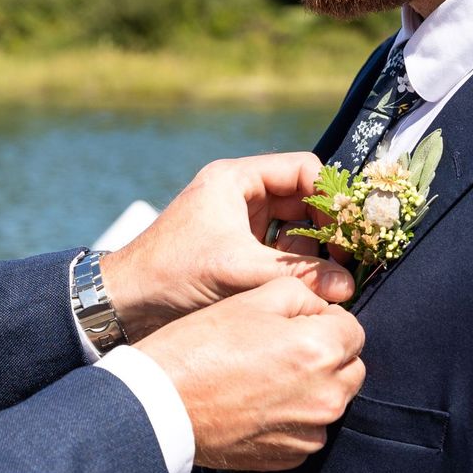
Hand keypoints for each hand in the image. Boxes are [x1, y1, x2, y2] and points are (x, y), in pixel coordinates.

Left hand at [102, 154, 352, 335]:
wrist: (123, 303)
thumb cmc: (172, 274)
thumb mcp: (239, 269)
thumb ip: (297, 275)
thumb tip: (348, 286)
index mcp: (235, 179)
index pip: (303, 169)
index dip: (330, 197)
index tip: (348, 230)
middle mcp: (238, 195)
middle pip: (303, 200)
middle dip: (327, 228)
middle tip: (348, 259)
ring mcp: (237, 224)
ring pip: (294, 229)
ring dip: (312, 252)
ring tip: (330, 279)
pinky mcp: (235, 252)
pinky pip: (278, 252)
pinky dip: (294, 268)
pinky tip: (307, 289)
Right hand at [135, 278, 364, 470]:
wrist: (159, 407)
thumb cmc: (200, 347)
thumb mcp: (251, 299)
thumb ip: (301, 293)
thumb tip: (324, 309)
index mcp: (321, 350)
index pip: (354, 329)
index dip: (326, 320)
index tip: (297, 323)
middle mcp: (326, 396)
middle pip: (351, 368)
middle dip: (329, 355)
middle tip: (283, 348)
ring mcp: (310, 431)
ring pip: (331, 401)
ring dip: (314, 388)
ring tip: (266, 377)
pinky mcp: (290, 457)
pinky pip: (308, 430)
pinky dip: (293, 417)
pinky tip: (258, 405)